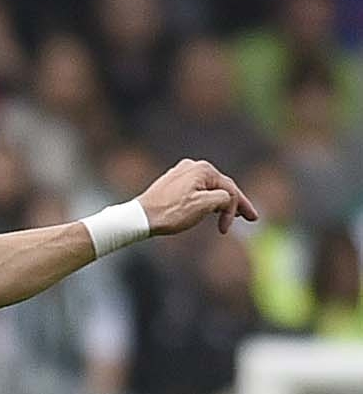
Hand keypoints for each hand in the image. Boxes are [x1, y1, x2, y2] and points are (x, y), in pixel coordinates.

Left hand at [136, 159, 258, 236]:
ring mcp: (182, 173)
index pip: (229, 189)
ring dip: (223, 202)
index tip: (228, 228)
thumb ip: (224, 198)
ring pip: (210, 188)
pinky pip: (198, 190)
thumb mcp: (205, 205)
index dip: (236, 208)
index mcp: (202, 169)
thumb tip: (227, 197)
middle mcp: (192, 166)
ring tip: (235, 215)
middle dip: (236, 203)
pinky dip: (208, 200)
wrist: (141, 217)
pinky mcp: (173, 182)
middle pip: (222, 186)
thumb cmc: (171, 212)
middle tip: (252, 217)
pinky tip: (214, 208)